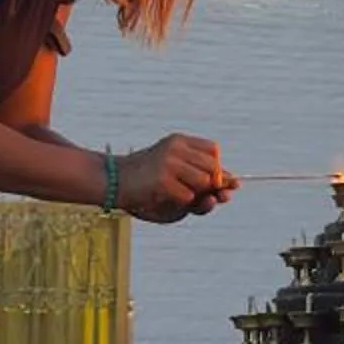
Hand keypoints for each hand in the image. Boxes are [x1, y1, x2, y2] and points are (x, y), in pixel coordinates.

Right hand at [117, 136, 236, 225]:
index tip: (207, 179)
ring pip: (204, 182)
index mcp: (179, 141)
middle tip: (186, 189)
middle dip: (208, 185)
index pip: (213, 151)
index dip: (215, 168)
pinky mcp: (162, 181)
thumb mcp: (175, 172)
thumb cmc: (147, 180)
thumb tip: (231, 187)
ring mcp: (169, 163)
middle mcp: (176, 148)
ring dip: (194, 194)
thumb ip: (201, 177)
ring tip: (173, 192)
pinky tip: (163, 196)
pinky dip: (180, 202)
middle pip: (213, 168)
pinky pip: (188, 196)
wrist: (113, 182)